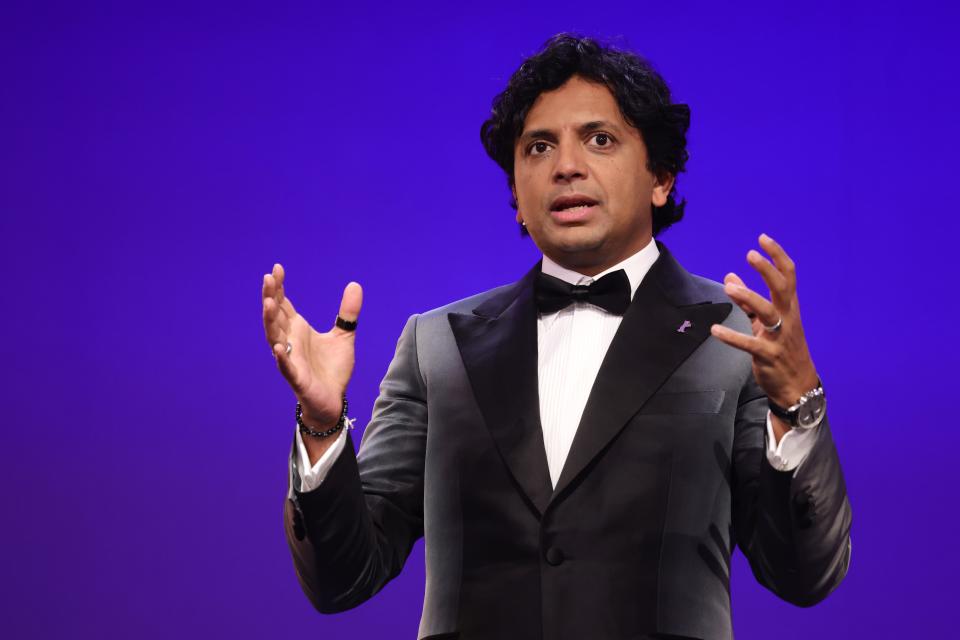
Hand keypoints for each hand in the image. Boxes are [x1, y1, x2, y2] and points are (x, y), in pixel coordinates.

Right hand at [262, 263, 362, 426]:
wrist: (333, 399)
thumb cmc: (332, 369)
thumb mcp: (344, 336)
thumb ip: (348, 313)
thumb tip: (355, 284)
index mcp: (298, 329)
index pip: (284, 304)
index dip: (278, 287)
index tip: (276, 268)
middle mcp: (290, 341)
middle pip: (276, 316)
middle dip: (271, 297)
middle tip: (268, 278)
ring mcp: (291, 359)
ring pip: (275, 337)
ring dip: (270, 321)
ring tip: (268, 304)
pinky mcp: (297, 378)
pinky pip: (286, 367)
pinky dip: (282, 357)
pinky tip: (279, 347)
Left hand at [710, 234, 818, 409]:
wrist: (797, 386)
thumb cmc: (781, 348)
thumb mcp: (765, 322)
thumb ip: (747, 300)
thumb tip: (729, 277)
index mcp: (789, 308)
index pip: (788, 276)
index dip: (777, 256)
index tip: (763, 238)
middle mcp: (788, 319)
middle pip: (781, 288)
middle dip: (767, 270)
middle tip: (750, 254)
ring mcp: (779, 337)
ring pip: (768, 312)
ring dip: (749, 298)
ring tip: (729, 288)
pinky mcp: (768, 355)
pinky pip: (750, 344)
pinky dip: (732, 337)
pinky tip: (715, 331)